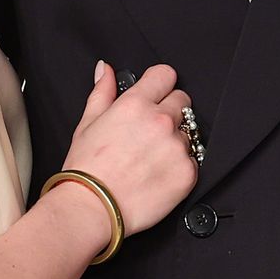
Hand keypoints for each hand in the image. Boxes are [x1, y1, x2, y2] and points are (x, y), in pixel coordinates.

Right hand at [62, 61, 197, 236]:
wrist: (91, 208)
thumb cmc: (86, 169)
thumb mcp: (87, 123)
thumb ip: (102, 92)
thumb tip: (106, 70)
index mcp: (135, 104)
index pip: (166, 75)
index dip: (160, 84)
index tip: (157, 93)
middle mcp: (160, 121)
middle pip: (182, 101)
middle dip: (169, 111)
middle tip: (150, 133)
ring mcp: (176, 147)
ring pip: (189, 132)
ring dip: (175, 141)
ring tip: (151, 159)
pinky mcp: (187, 173)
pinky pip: (193, 161)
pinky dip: (179, 166)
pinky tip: (158, 175)